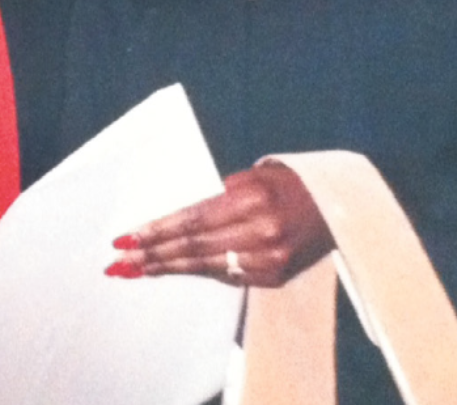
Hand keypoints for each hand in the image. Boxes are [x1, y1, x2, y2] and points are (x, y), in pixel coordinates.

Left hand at [105, 161, 333, 287]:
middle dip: (154, 254)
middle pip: (195, 247)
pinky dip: (199, 271)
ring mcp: (270, 259)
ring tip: (138, 269)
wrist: (337, 205)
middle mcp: (261, 231)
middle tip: (120, 260)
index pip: (193, 218)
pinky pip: (228, 276)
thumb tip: (174, 217)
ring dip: (169, 268)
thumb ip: (217, 196)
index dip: (157, 230)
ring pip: (207, 266)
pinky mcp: (275, 278)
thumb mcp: (252, 177)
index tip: (127, 237)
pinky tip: (175, 269)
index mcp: (252, 198)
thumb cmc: (287, 182)